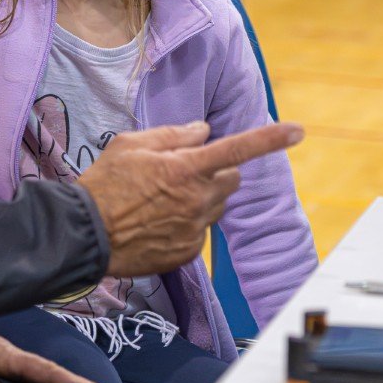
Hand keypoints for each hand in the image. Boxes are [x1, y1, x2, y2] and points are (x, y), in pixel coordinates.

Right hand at [78, 120, 304, 277]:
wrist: (83, 235)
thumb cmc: (103, 183)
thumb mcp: (130, 144)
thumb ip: (173, 135)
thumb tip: (203, 131)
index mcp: (186, 168)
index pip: (238, 149)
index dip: (270, 139)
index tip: (299, 130)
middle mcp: (197, 200)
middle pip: (231, 178)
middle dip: (216, 171)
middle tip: (181, 172)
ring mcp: (194, 229)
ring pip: (216, 205)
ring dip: (201, 197)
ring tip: (161, 200)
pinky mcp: (187, 252)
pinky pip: (200, 231)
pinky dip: (186, 223)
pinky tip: (156, 222)